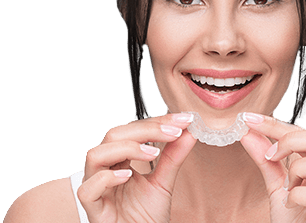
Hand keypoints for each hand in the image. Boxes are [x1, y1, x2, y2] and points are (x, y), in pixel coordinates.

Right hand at [77, 113, 196, 222]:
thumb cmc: (147, 217)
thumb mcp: (164, 182)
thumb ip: (174, 156)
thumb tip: (190, 130)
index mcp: (119, 159)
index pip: (134, 130)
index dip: (158, 121)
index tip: (184, 119)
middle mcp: (105, 169)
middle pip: (114, 135)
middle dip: (146, 129)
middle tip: (174, 132)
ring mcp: (97, 188)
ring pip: (96, 154)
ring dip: (127, 148)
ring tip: (153, 153)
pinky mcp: (94, 210)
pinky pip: (87, 189)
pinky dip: (107, 178)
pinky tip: (128, 176)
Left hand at [240, 113, 305, 222]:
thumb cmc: (296, 222)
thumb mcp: (277, 187)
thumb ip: (266, 160)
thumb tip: (247, 132)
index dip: (277, 124)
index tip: (250, 119)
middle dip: (290, 141)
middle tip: (270, 155)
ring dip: (298, 171)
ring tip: (289, 188)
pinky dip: (297, 196)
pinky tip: (291, 205)